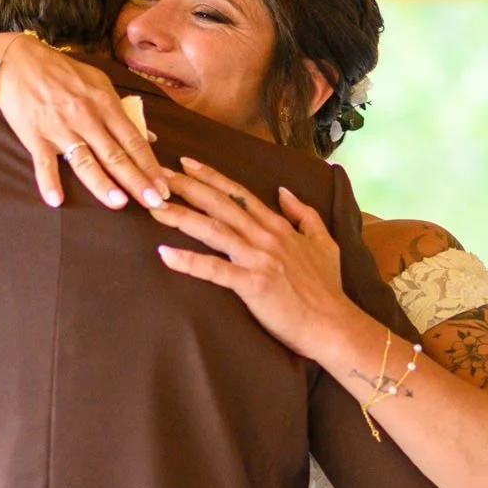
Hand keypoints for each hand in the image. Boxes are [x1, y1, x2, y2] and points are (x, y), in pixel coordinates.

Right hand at [0, 35, 171, 209]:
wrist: (18, 61)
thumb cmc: (61, 72)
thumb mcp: (98, 83)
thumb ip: (123, 110)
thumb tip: (150, 136)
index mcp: (104, 104)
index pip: (134, 140)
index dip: (150, 166)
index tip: (164, 187)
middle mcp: (86, 117)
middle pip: (116, 155)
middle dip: (137, 181)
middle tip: (155, 203)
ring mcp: (60, 128)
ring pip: (86, 161)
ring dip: (103, 184)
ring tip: (119, 203)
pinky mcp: (35, 136)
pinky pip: (44, 163)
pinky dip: (49, 182)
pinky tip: (56, 200)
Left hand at [152, 159, 368, 362]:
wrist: (333, 324)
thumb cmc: (327, 289)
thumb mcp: (323, 242)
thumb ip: (303, 214)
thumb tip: (284, 191)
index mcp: (277, 226)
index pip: (238, 194)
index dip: (210, 177)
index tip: (185, 163)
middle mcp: (265, 236)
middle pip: (219, 204)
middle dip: (186, 187)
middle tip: (156, 174)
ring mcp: (258, 259)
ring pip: (212, 230)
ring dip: (180, 217)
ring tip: (153, 208)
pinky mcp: (252, 285)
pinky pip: (215, 270)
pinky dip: (189, 261)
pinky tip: (164, 254)